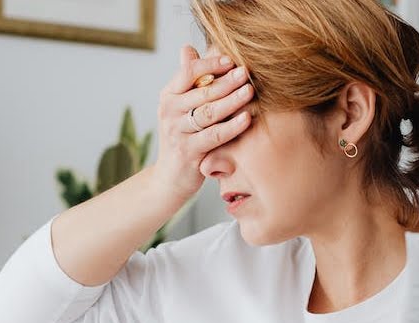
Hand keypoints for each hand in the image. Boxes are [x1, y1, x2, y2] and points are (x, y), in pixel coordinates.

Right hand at [153, 44, 253, 199]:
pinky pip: (214, 136)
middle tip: (247, 73)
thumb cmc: (183, 137)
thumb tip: (188, 48)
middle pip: (202, 91)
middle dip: (227, 81)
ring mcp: (177, 133)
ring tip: (250, 91)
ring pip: (209, 113)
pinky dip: (232, 127)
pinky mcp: (189, 153)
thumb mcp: (181, 107)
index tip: (231, 60)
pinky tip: (247, 118)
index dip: (211, 64)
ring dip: (231, 101)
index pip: (188, 72)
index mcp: (168, 96)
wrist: (171, 177)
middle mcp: (169, 112)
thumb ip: (187, 80)